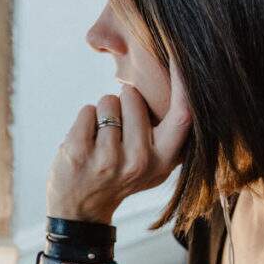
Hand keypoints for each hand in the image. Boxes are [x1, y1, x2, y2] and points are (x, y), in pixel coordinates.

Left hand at [46, 57, 191, 223]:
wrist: (80, 211)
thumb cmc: (119, 176)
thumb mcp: (154, 163)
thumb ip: (168, 131)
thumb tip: (183, 80)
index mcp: (164, 160)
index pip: (183, 114)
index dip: (184, 81)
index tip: (181, 52)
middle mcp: (140, 161)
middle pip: (134, 96)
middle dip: (123, 101)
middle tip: (118, 133)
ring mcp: (109, 159)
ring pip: (109, 100)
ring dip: (102, 113)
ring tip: (101, 141)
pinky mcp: (80, 153)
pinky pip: (87, 110)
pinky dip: (84, 120)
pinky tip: (85, 145)